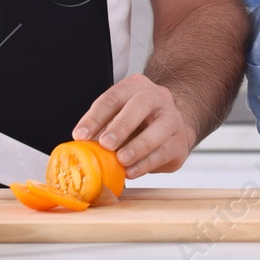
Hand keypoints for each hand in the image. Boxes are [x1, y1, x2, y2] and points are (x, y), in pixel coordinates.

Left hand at [72, 74, 195, 178]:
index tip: (80, 135)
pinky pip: (164, 152)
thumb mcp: (119, 118)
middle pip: (141, 104)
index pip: (113, 97)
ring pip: (159, 128)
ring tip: (121, 160)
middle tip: (106, 143)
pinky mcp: (179, 142)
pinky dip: (145, 164)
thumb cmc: (139, 123)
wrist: (171, 128)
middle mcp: (157, 97)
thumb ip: (102, 129)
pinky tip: (132, 171)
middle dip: (122, 125)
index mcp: (135, 88)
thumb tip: (80, 148)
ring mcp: (172, 118)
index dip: (95, 117)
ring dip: (137, 146)